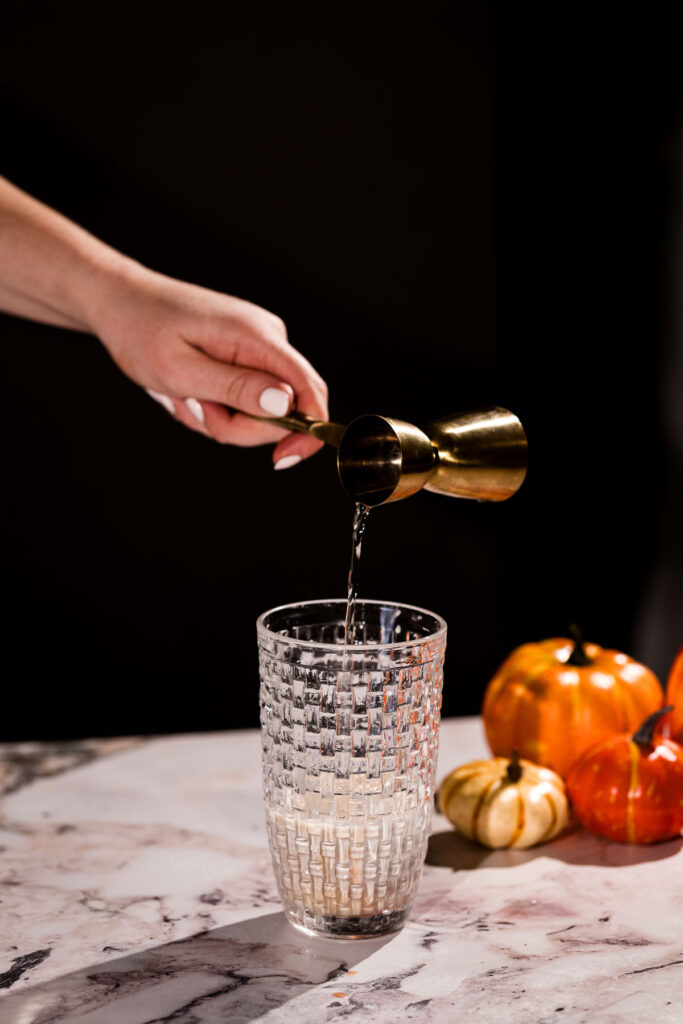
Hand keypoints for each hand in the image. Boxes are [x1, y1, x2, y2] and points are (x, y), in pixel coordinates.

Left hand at [87, 262, 328, 466]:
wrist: (122, 303)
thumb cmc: (141, 330)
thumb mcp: (181, 370)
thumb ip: (236, 388)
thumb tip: (286, 404)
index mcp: (257, 336)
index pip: (309, 387)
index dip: (308, 430)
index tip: (283, 459)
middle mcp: (267, 338)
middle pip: (284, 410)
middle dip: (240, 425)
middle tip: (197, 408)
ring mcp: (258, 348)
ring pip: (261, 411)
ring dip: (221, 418)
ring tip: (186, 395)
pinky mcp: (247, 357)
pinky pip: (245, 401)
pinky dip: (217, 407)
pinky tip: (190, 391)